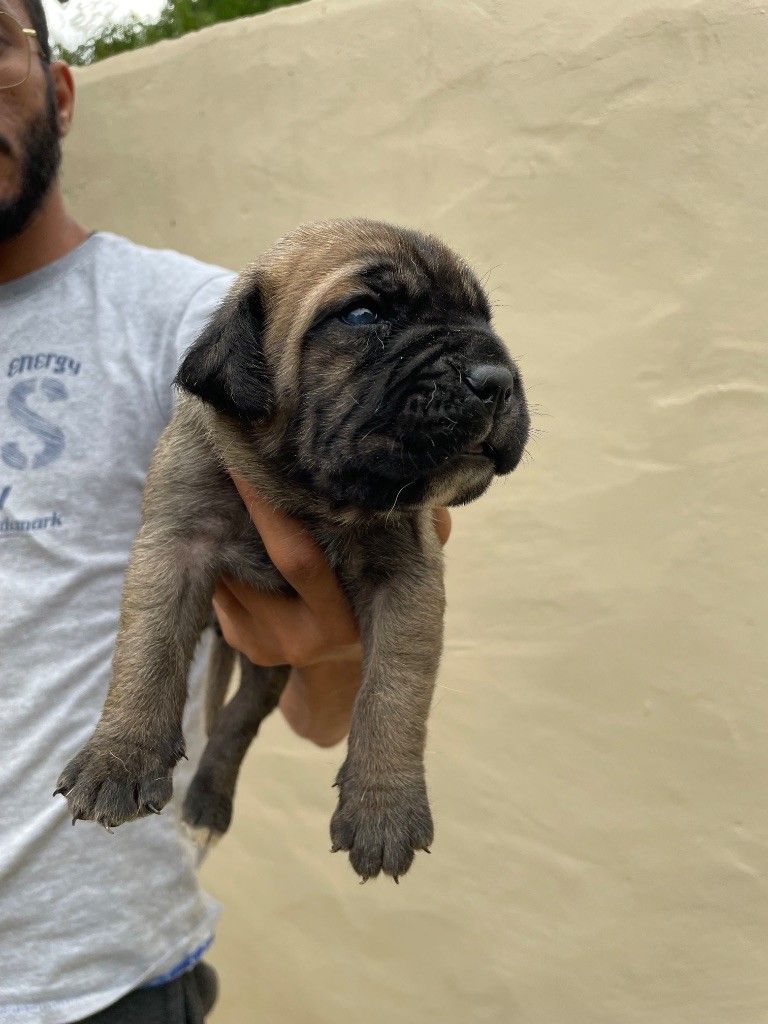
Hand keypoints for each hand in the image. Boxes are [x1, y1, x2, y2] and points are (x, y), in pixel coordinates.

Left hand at [212, 472, 451, 744]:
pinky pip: (220, 587)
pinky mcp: (240, 643)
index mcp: (343, 624)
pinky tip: (225, 522)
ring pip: (229, 575)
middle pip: (252, 567)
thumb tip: (430, 501)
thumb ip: (426, 535)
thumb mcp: (408, 572)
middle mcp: (299, 640)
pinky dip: (221, 553)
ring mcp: (264, 646)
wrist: (346, 671)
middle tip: (227, 456)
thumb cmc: (383, 597)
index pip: (299, 561)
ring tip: (224, 481)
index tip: (253, 463)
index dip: (272, 512)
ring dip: (223, 531)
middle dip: (239, 512)